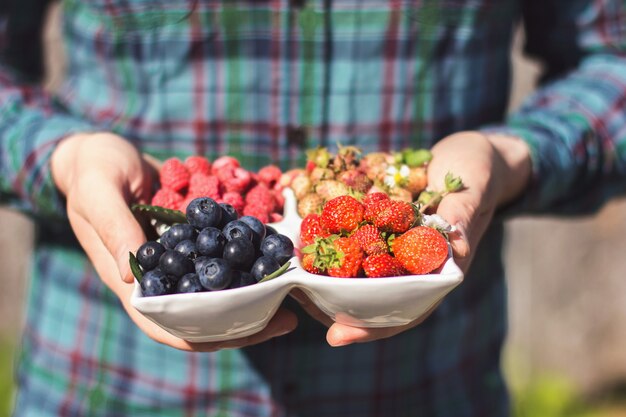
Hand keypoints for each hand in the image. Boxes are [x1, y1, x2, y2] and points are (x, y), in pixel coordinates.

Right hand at [51, 132, 296, 350]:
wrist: (106, 150)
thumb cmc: (93, 170)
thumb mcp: (98, 193)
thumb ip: (114, 228)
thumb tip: (132, 281)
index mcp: (131, 279)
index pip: (165, 324)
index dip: (202, 338)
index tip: (245, 336)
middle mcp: (161, 274)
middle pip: (202, 313)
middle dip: (243, 320)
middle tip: (287, 318)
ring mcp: (180, 255)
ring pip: (219, 285)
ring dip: (253, 290)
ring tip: (291, 287)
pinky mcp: (194, 235)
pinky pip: (224, 249)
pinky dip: (248, 253)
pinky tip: (276, 248)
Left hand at [293, 131, 530, 345]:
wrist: (466, 151)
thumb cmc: (478, 171)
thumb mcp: (472, 190)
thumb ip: (462, 216)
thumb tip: (460, 248)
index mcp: (436, 268)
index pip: (405, 308)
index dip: (371, 326)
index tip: (337, 335)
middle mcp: (409, 262)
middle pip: (370, 296)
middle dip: (334, 305)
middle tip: (297, 307)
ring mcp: (391, 241)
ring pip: (355, 269)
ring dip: (324, 275)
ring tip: (290, 278)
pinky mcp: (377, 220)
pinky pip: (349, 233)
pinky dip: (327, 237)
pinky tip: (301, 237)